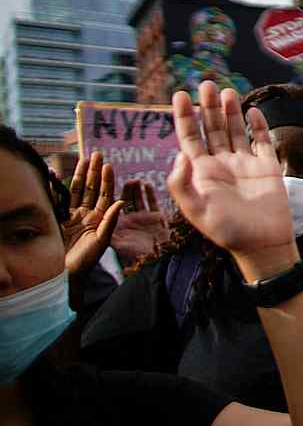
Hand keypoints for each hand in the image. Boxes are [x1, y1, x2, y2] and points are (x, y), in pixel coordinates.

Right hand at [63, 152, 124, 276]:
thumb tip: (122, 202)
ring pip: (78, 190)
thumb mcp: (102, 241)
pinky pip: (60, 197)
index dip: (107, 180)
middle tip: (97, 153)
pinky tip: (59, 172)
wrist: (66, 272)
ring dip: (81, 174)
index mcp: (101, 219)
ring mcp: (73, 214)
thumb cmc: (87, 260)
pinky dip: (58, 185)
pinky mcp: (59, 217)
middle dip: (94, 171)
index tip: (108, 165)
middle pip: (92, 188)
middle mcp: (88, 214)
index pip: (105, 195)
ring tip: (84, 158)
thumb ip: (111, 221)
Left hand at [111, 180, 169, 264]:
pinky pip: (152, 203)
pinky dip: (149, 194)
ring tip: (135, 181)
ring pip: (138, 199)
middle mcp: (130, 220)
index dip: (107, 192)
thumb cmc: (138, 255)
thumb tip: (99, 214)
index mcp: (119, 225)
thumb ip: (110, 227)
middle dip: (124, 188)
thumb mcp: (118, 243)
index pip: (111, 205)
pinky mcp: (157, 218)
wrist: (161, 260)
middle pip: (125, 200)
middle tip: (119, 175)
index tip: (105, 182)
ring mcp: (144, 219)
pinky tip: (147, 185)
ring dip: (136, 189)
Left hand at [170, 81, 296, 280]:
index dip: (184, 116)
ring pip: (235, 130)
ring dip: (230, 111)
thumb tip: (180, 154)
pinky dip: (257, 125)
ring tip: (226, 91)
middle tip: (205, 84)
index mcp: (202, 173)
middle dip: (208, 106)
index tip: (180, 95)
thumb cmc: (228, 231)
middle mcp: (222, 164)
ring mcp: (245, 164)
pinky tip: (252, 111)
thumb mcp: (195, 211)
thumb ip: (181, 184)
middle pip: (212, 128)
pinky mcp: (266, 167)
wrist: (263, 244)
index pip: (189, 137)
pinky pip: (261, 141)